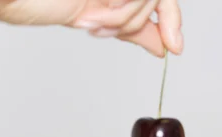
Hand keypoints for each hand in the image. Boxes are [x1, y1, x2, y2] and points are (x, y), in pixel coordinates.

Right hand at [0, 0, 182, 56]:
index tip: (174, 48)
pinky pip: (134, 0)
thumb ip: (134, 28)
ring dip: (118, 20)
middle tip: (107, 30)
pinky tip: (90, 14)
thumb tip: (162, 46)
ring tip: (90, 20)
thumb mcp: (102, 19)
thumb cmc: (46, 1)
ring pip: (146, 1)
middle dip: (136, 23)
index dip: (173, 22)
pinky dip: (115, 15)